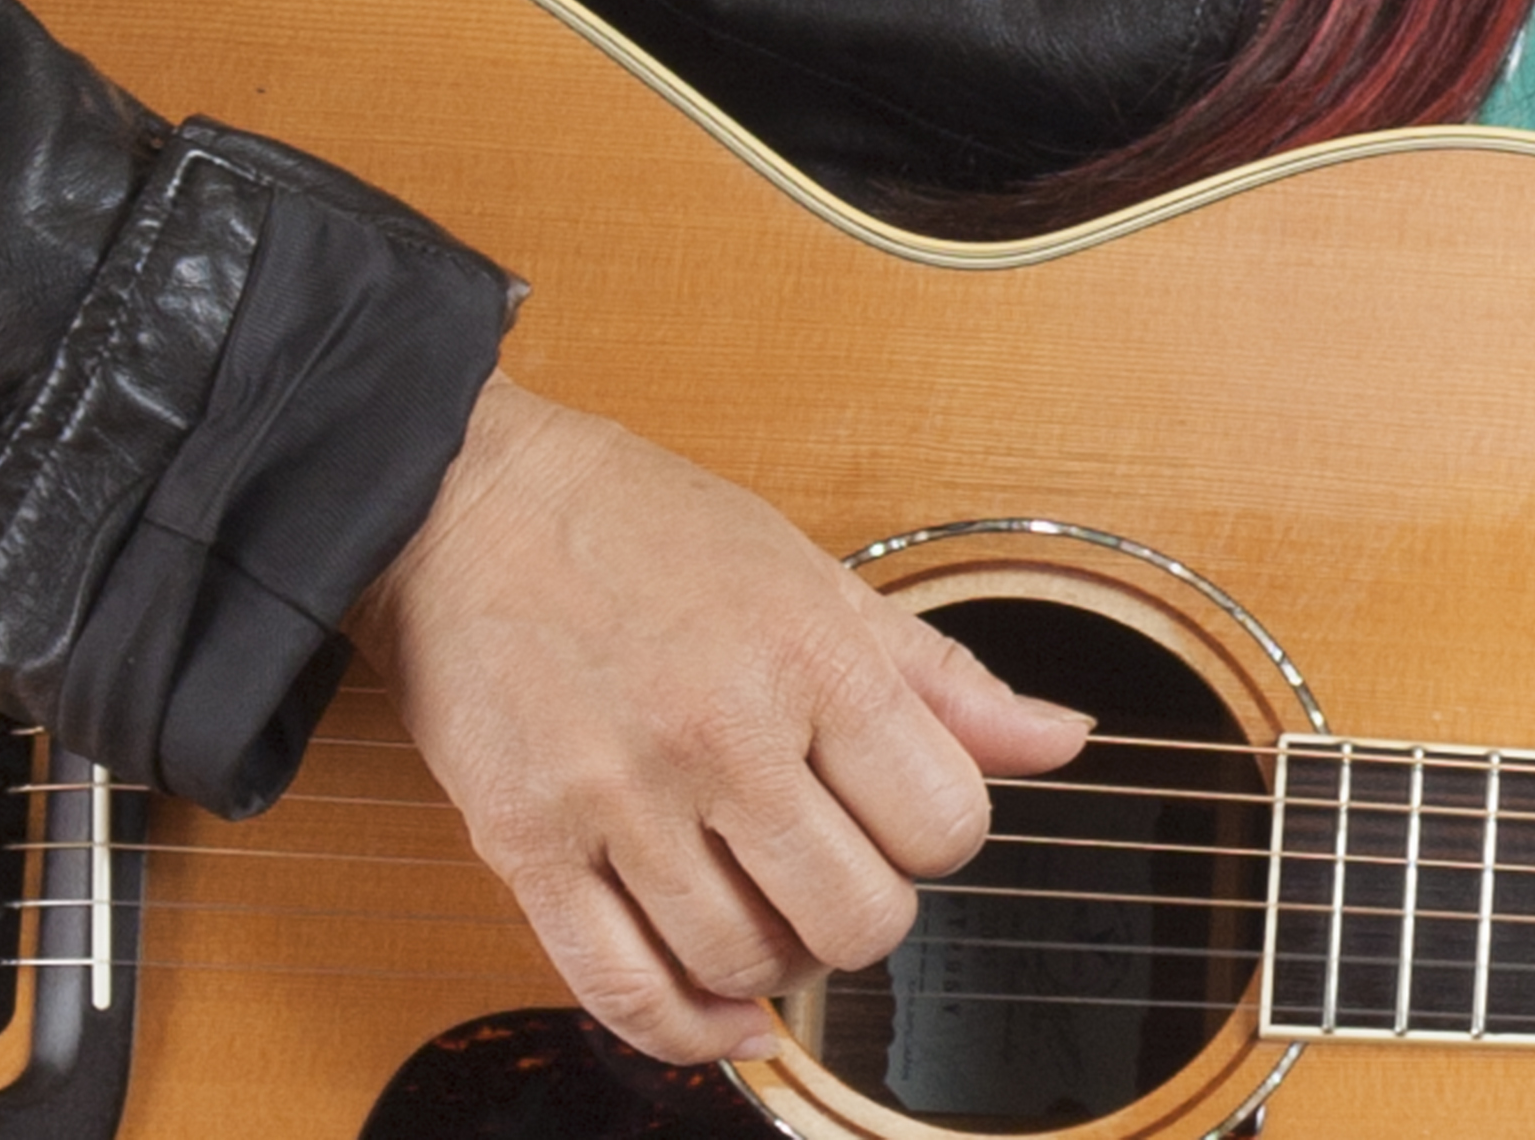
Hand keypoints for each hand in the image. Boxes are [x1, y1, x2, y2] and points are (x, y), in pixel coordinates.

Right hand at [344, 371, 1093, 1063]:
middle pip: (860, 919)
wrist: (469, 504)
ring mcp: (621, 797)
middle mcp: (723, 732)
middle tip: (831, 866)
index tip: (896, 809)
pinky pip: (625, 991)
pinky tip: (717, 1011)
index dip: (938, 835)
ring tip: (760, 904)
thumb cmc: (649, 530)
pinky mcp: (526, 845)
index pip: (945, 824)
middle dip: (865, 912)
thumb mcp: (816, 576)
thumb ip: (942, 678)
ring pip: (748, 964)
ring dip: (775, 963)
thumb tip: (1065, 740)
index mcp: (813, 656)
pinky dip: (686, 1030)